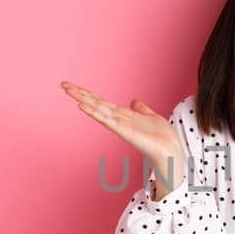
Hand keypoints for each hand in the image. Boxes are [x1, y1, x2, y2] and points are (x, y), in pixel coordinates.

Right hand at [61, 81, 187, 197]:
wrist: (170, 148)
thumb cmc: (162, 136)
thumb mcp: (150, 116)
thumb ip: (140, 109)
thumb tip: (134, 100)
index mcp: (123, 115)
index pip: (102, 102)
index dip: (88, 94)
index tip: (74, 86)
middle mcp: (118, 119)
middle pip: (95, 103)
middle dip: (80, 94)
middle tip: (63, 85)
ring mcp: (119, 125)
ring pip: (97, 109)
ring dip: (83, 99)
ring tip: (69, 91)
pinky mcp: (123, 130)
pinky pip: (106, 120)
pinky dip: (94, 113)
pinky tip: (83, 106)